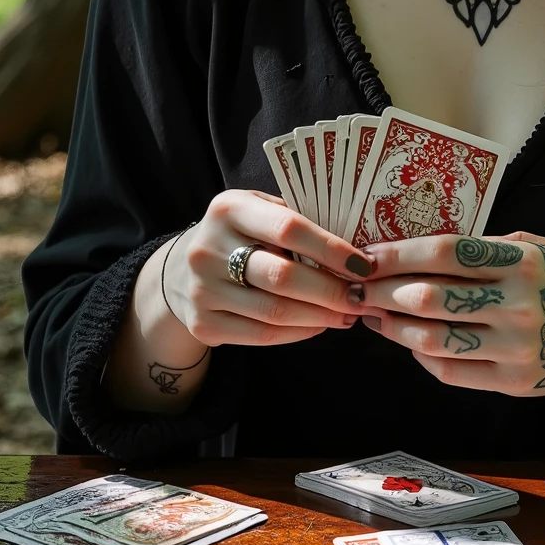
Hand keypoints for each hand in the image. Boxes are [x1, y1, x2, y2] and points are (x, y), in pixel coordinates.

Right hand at [163, 189, 376, 349]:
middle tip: (363, 298)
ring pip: (275, 312)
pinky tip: (320, 325)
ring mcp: (203, 290)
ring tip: (350, 314)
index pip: (288, 228)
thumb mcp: (258, 210)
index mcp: (229, 209)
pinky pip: (262, 335)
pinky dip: (299, 333)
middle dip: (332, 291)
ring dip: (321, 317)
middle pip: (283, 277)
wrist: (179, 272)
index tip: (364, 265)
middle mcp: (209, 249)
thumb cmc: (239, 234)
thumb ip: (296, 220)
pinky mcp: (203, 324)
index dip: (331, 249)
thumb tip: (357, 248)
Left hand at [354, 230, 544, 396]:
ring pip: (433, 339)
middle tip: (356, 285)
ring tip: (373, 314)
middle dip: (382, 291)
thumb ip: (485, 249)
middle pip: (430, 297)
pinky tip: (409, 340)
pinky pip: (453, 371)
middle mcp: (519, 305)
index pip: (445, 252)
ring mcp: (517, 348)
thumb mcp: (537, 248)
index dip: (398, 254)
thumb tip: (418, 250)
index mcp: (522, 261)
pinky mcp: (516, 384)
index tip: (367, 254)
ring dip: (393, 327)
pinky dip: (422, 355)